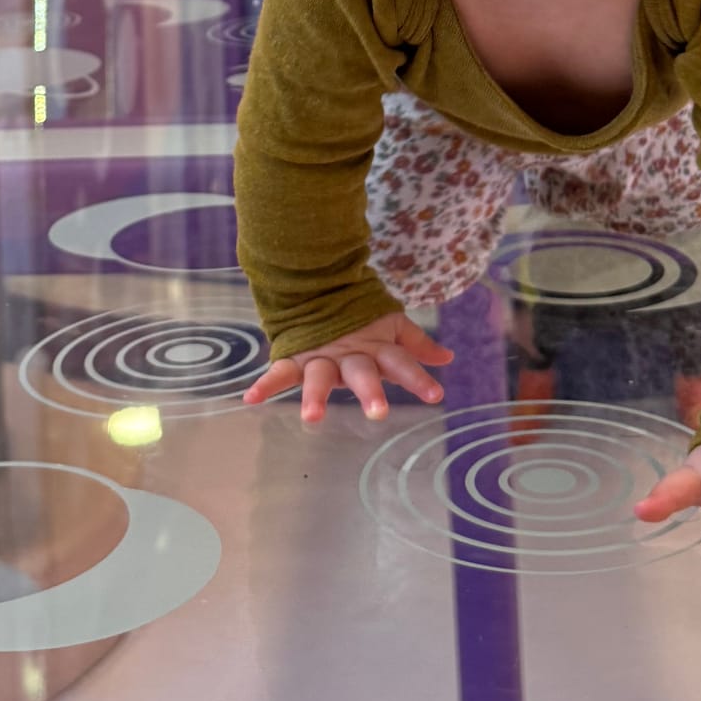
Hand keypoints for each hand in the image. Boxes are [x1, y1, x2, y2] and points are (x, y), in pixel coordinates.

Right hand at [243, 315, 453, 424]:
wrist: (318, 283)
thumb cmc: (360, 314)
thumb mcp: (391, 326)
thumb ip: (416, 346)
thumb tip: (448, 359)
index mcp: (376, 347)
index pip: (401, 362)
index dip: (418, 377)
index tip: (436, 395)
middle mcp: (350, 354)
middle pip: (362, 373)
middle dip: (370, 392)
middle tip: (378, 413)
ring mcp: (321, 355)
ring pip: (320, 376)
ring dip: (315, 396)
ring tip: (312, 418)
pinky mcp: (296, 355)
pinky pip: (280, 370)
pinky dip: (265, 384)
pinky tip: (251, 399)